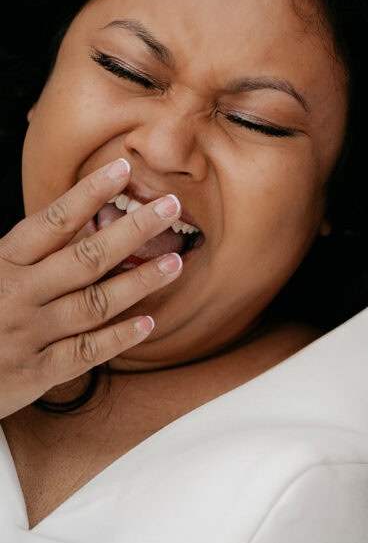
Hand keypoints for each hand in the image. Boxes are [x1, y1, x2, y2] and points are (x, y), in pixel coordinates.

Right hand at [0, 159, 183, 417]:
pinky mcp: (35, 372)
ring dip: (139, 282)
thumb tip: (78, 222)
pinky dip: (118, 337)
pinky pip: (86, 352)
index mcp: (4, 263)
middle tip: (170, 206)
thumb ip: (26, 251)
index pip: (53, 221)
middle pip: (86, 257)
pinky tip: (149, 323)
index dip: (90, 193)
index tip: (123, 170)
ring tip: (175, 263)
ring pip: (95, 303)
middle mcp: (18, 293)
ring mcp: (28, 333)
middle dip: (133, 229)